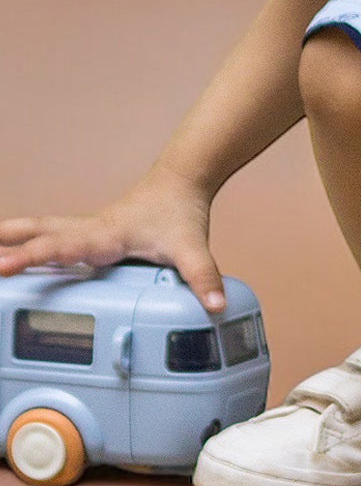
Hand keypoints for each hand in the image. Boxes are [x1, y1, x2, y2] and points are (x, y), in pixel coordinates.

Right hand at [0, 164, 225, 313]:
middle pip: (42, 233)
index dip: (33, 257)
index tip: (4, 265)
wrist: (182, 181)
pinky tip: (17, 248)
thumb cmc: (180, 211)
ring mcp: (88, 229)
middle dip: (10, 246)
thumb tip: (215, 305)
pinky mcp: (91, 232)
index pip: (63, 247)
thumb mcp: (192, 247)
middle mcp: (91, 230)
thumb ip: (203, 276)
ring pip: (43, 228)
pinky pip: (53, 234)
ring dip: (14, 236)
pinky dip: (30, 239)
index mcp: (106, 236)